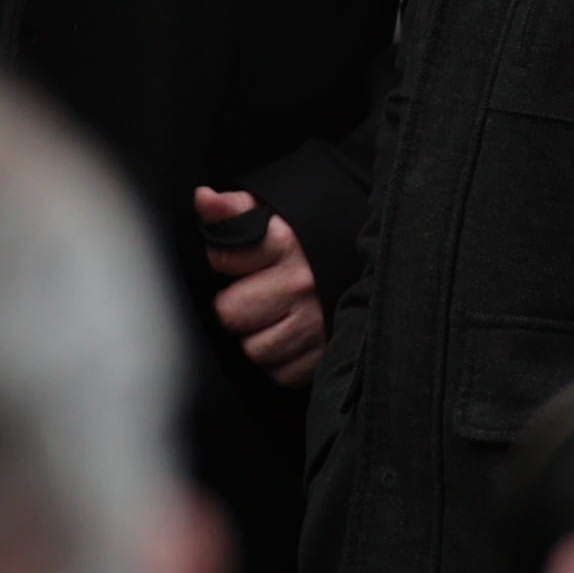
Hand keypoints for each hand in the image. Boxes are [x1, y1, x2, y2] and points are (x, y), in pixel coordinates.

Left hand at [200, 188, 324, 385]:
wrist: (370, 262)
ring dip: (259, 338)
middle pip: (232, 314)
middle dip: (237, 307)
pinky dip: (282, 362)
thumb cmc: (309, 240)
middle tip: (254, 295)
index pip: (222, 260)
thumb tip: (204, 198)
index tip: (238, 261)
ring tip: (273, 317)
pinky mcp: (329, 354)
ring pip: (256, 350)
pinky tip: (290, 338)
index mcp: (285, 243)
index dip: (224, 262)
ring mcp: (319, 322)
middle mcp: (303, 283)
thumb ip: (233, 208)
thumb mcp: (272, 213)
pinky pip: (282, 374)